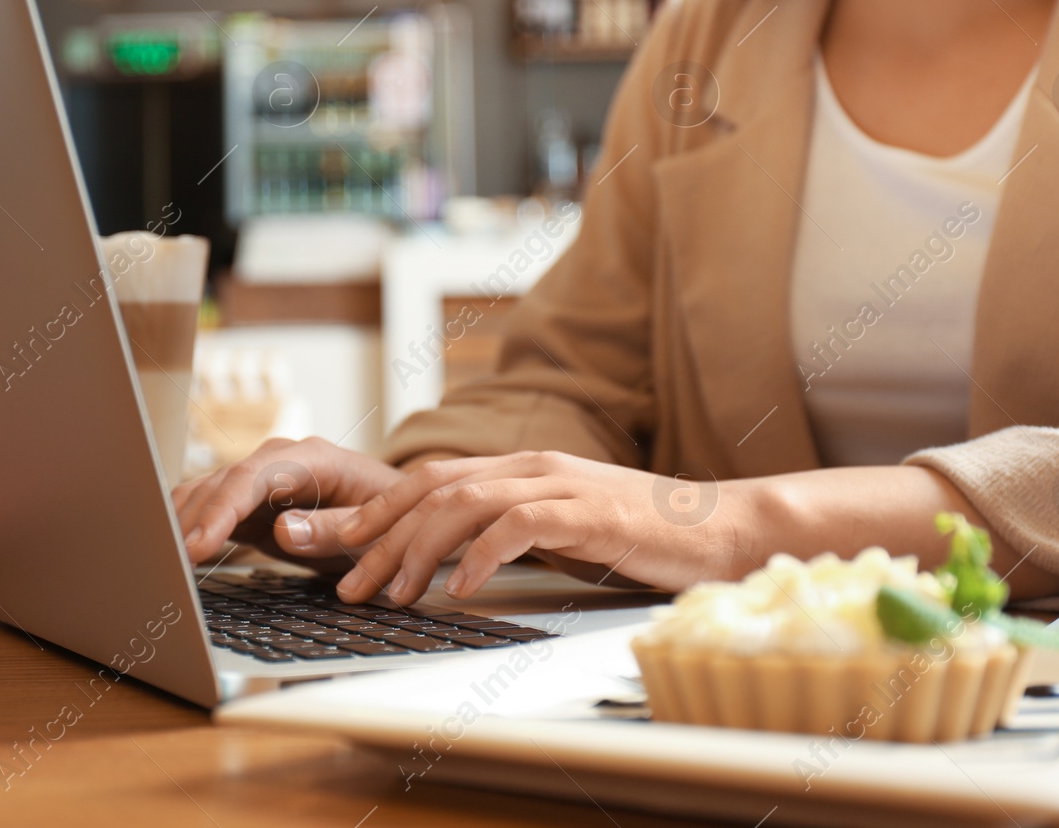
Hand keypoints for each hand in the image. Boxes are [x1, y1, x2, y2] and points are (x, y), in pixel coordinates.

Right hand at [172, 436, 402, 569]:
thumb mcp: (376, 529)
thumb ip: (334, 528)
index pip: (253, 477)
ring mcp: (260, 478)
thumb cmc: (391, 518)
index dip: (221, 511)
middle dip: (189, 522)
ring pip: (206, 493)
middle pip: (221, 484)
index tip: (197, 545)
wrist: (394, 511)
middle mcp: (278, 460)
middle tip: (164, 564)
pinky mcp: (250, 503)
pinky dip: (186, 528)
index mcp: (311, 458)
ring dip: (180, 525)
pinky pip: (208, 509)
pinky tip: (169, 553)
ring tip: (157, 562)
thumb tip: (286, 530)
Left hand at [332, 451, 753, 604]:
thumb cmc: (642, 535)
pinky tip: (460, 588)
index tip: (338, 543)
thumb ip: (512, 530)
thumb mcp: (563, 529)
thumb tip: (454, 561)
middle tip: (343, 576)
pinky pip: (519, 525)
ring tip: (393, 592)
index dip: (379, 508)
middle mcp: (532, 466)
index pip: (431, 478)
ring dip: (418, 549)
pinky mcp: (588, 512)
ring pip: (464, 502)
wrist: (721, 527)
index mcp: (521, 468)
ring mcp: (560, 485)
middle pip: (433, 487)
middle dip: (378, 531)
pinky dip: (482, 554)